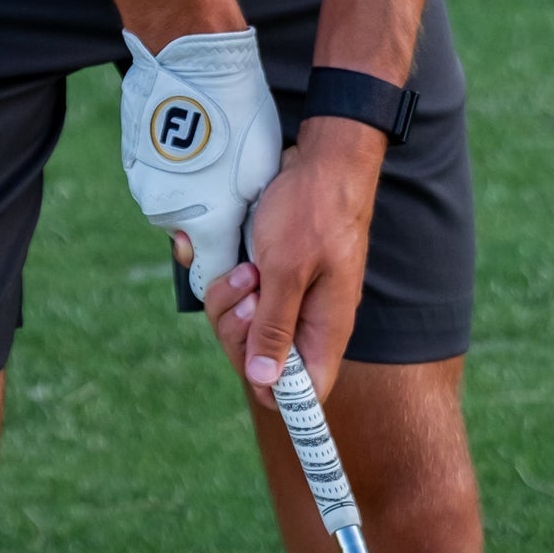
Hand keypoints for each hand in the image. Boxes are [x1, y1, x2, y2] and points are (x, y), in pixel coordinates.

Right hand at [120, 29, 281, 299]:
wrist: (194, 63)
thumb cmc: (238, 116)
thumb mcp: (262, 171)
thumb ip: (249, 215)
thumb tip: (244, 234)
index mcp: (206, 225)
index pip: (211, 278)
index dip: (228, 275)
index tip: (242, 259)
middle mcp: (169, 216)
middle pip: (190, 240)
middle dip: (209, 226)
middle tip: (230, 189)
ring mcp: (145, 188)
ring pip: (172, 208)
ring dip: (190, 194)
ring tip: (212, 154)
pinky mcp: (132, 163)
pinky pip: (156, 179)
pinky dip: (172, 170)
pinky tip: (190, 139)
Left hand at [184, 119, 386, 408]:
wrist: (320, 159)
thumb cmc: (312, 210)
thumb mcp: (288, 269)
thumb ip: (275, 328)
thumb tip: (266, 385)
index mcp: (324, 330)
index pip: (304, 393)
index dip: (273, 391)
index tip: (249, 361)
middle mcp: (308, 322)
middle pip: (261, 363)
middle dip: (239, 332)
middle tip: (248, 292)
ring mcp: (290, 299)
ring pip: (245, 330)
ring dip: (230, 303)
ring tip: (244, 268)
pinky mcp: (273, 279)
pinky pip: (240, 300)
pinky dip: (229, 284)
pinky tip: (233, 262)